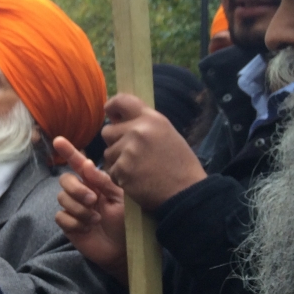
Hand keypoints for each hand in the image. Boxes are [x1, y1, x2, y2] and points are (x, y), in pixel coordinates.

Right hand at [53, 137, 128, 283]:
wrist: (125, 249)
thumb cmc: (128, 222)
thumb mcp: (121, 198)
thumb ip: (104, 181)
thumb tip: (87, 164)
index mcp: (96, 184)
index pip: (79, 164)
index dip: (69, 152)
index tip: (58, 140)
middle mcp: (82, 193)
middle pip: (65, 180)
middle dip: (76, 188)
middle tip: (93, 200)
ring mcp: (74, 208)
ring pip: (62, 198)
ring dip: (80, 209)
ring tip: (95, 219)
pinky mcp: (68, 224)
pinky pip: (61, 216)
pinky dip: (75, 223)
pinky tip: (87, 228)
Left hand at [101, 94, 206, 210]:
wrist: (185, 192)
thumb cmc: (179, 165)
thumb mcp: (167, 135)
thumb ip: (145, 126)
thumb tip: (119, 120)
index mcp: (152, 119)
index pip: (122, 101)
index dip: (112, 106)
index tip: (109, 112)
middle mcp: (138, 130)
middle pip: (107, 131)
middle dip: (114, 143)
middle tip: (131, 154)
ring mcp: (128, 150)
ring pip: (108, 153)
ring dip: (117, 162)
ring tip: (138, 169)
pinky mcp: (122, 169)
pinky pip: (110, 170)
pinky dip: (120, 177)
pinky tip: (136, 180)